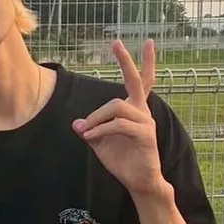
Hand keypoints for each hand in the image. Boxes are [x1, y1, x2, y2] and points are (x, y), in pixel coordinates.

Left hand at [72, 39, 164, 198]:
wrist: (138, 182)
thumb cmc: (122, 160)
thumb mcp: (100, 142)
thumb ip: (90, 130)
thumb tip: (77, 124)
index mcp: (133, 110)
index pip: (140, 81)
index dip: (140, 62)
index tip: (141, 42)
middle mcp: (142, 111)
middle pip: (136, 81)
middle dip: (126, 61)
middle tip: (116, 42)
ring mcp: (146, 122)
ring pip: (117, 106)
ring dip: (96, 117)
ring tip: (86, 130)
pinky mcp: (146, 136)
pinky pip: (119, 125)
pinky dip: (101, 129)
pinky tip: (91, 137)